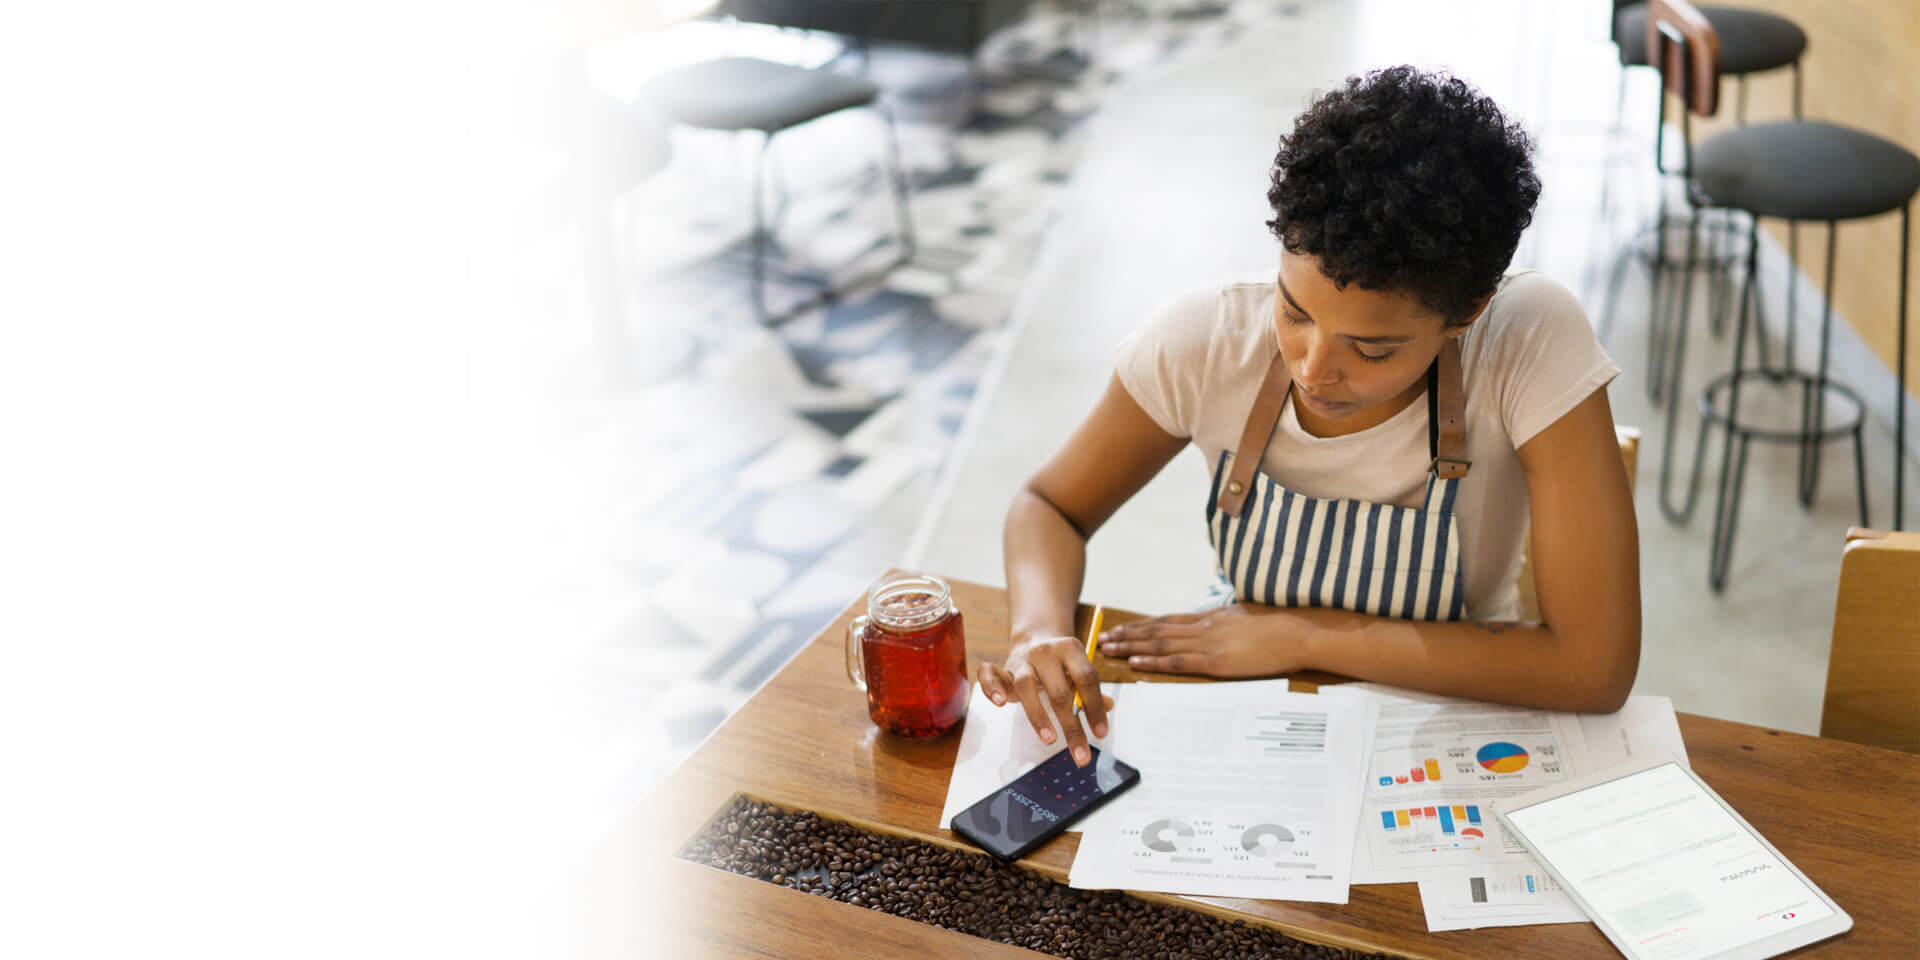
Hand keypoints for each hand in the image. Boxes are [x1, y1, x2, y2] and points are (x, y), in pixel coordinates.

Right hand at [978, 634, 1114, 766]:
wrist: (1035, 639)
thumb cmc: (1061, 664)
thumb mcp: (1079, 670)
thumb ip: (1091, 689)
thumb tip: (1108, 705)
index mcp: (1070, 649)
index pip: (1086, 679)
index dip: (1094, 707)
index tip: (1100, 734)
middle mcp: (1045, 652)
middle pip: (1059, 691)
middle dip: (1071, 726)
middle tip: (1080, 754)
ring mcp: (1022, 660)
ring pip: (1026, 686)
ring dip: (1038, 716)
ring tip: (1049, 739)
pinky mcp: (1003, 668)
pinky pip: (990, 675)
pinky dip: (992, 688)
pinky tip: (1000, 703)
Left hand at [1097, 604, 1303, 676]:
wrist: (1298, 632)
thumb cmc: (1278, 626)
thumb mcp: (1245, 617)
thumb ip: (1225, 622)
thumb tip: (1215, 625)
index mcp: (1210, 617)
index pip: (1167, 621)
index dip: (1141, 625)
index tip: (1121, 628)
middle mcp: (1203, 627)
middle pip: (1156, 630)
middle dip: (1127, 635)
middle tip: (1103, 638)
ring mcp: (1208, 643)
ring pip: (1160, 643)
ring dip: (1131, 646)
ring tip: (1109, 649)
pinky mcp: (1216, 661)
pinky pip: (1177, 661)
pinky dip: (1153, 661)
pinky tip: (1135, 662)